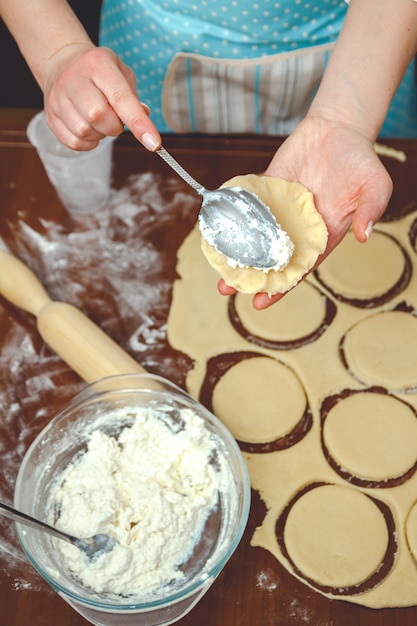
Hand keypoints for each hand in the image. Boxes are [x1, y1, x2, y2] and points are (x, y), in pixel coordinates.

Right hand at [43, 44, 160, 150]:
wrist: (62, 63)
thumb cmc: (99, 72)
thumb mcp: (121, 72)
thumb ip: (134, 98)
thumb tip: (144, 122)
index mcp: (97, 65)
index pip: (121, 98)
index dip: (139, 124)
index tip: (155, 144)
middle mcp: (74, 79)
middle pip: (98, 116)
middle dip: (114, 126)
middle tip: (114, 118)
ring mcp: (57, 98)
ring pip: (84, 131)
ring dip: (100, 134)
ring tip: (100, 121)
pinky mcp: (50, 116)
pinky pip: (73, 142)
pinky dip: (88, 143)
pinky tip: (90, 129)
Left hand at [218, 115, 392, 308]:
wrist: (338, 128)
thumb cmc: (360, 161)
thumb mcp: (375, 185)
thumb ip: (370, 210)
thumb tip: (364, 235)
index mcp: (323, 236)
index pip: (299, 268)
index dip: (281, 286)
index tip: (262, 301)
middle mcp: (298, 228)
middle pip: (271, 258)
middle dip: (251, 275)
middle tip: (228, 289)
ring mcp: (280, 210)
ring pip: (255, 237)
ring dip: (237, 252)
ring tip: (216, 267)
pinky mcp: (267, 189)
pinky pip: (247, 207)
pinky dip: (233, 220)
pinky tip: (216, 232)